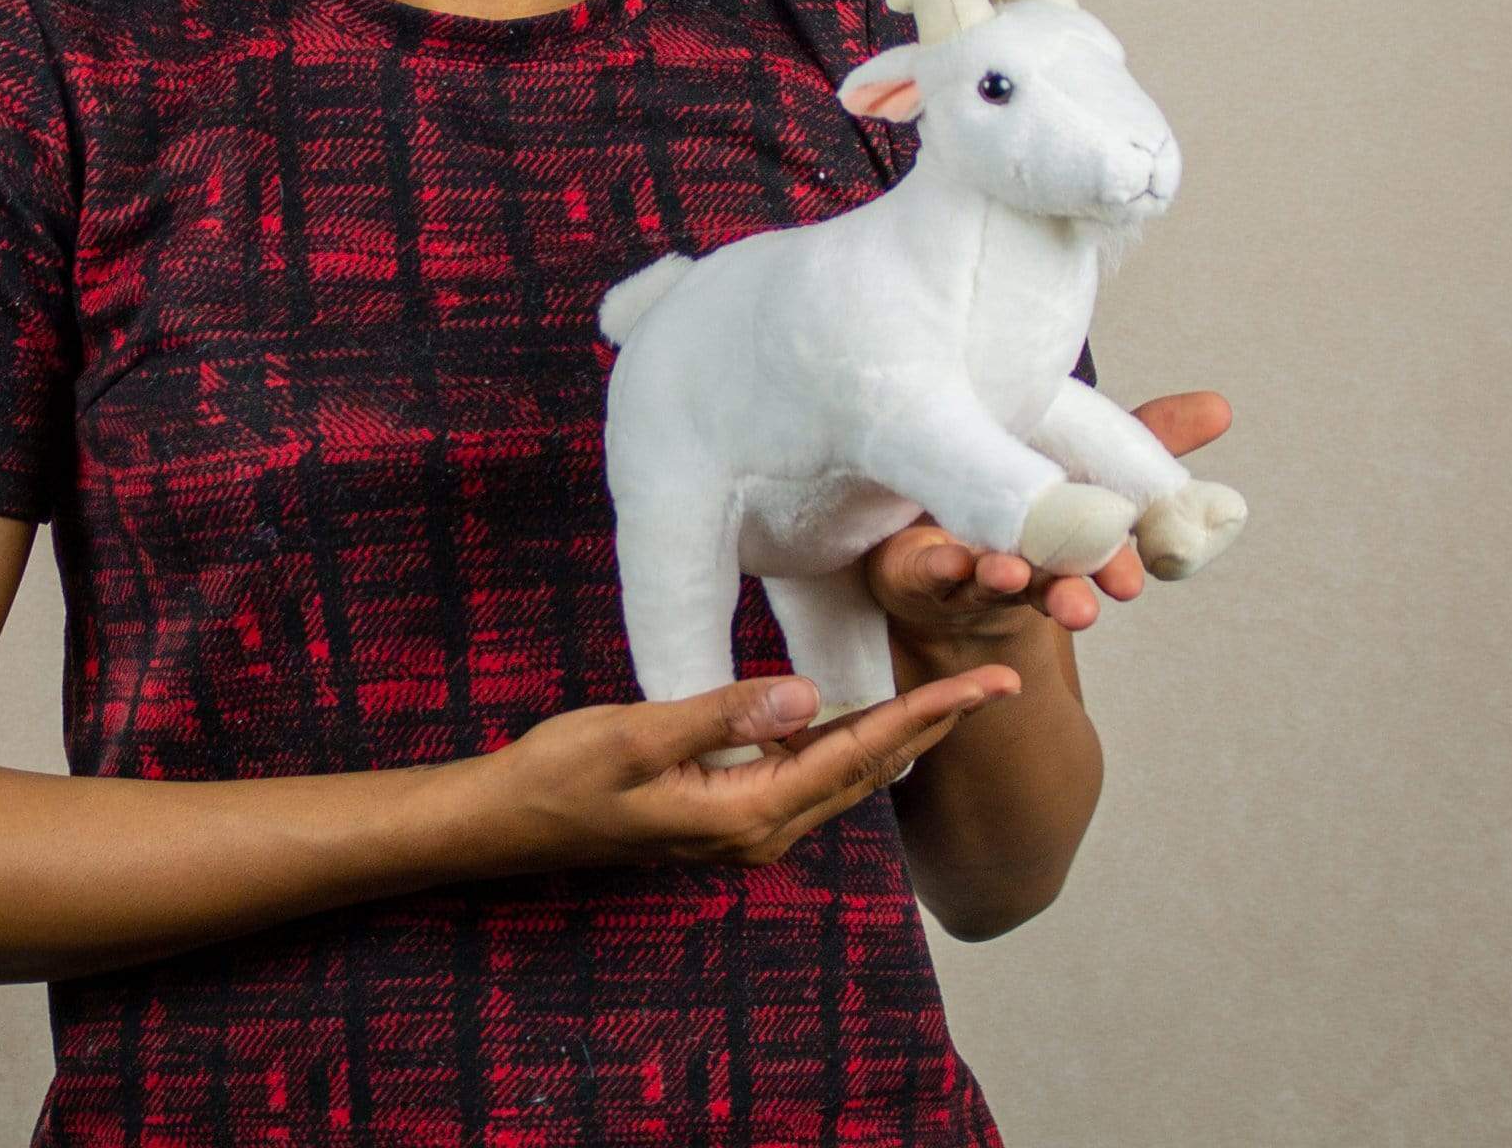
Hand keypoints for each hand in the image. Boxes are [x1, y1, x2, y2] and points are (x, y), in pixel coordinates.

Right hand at [489, 669, 1019, 873]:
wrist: (512, 819)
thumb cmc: (566, 774)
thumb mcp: (637, 735)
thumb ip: (723, 714)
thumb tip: (807, 692)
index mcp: (748, 814)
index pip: (859, 755)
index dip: (927, 713)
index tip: (985, 683)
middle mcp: (760, 830)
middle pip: (869, 770)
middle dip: (936, 724)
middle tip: (999, 681)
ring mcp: (745, 826)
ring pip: (844, 775)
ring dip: (901, 734)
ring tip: (954, 694)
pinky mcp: (728, 810)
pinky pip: (809, 775)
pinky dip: (851, 742)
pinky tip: (864, 715)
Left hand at [862, 390, 1233, 638]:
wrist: (934, 534)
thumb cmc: (1023, 491)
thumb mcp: (1084, 456)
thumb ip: (1145, 437)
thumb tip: (1222, 405)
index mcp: (1069, 540)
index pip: (1100, 558)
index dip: (1114, 570)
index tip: (1130, 583)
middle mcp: (1024, 561)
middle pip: (1050, 583)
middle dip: (1067, 594)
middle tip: (1081, 605)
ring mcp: (970, 567)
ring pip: (989, 582)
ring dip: (1003, 581)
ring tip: (1008, 574)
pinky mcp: (918, 568)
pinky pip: (928, 572)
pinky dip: (939, 568)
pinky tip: (947, 560)